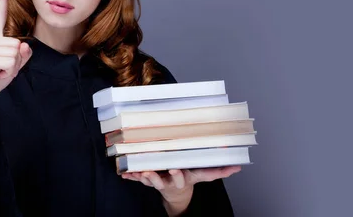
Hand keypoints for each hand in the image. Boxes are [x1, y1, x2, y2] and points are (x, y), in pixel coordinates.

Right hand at [0, 0, 31, 109]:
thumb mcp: (14, 64)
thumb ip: (23, 54)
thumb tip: (24, 46)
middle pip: (17, 43)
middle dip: (16, 60)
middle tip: (4, 67)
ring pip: (15, 53)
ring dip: (13, 67)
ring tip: (0, 70)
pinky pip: (10, 62)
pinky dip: (9, 72)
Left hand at [122, 165, 240, 205]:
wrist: (177, 193)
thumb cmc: (190, 179)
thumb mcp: (203, 176)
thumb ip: (218, 171)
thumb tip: (238, 167)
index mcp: (181, 179)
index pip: (180, 177)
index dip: (177, 174)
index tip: (174, 169)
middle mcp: (167, 181)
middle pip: (160, 181)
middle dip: (154, 177)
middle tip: (148, 172)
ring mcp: (156, 181)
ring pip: (146, 180)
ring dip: (139, 176)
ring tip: (134, 171)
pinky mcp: (147, 180)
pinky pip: (136, 178)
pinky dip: (130, 175)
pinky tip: (123, 173)